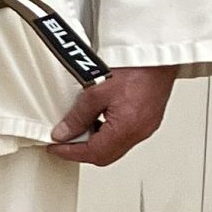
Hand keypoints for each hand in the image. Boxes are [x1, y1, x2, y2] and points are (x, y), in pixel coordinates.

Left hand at [46, 64, 175, 165]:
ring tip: (77, 130)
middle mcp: (140, 131)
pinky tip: (97, 122)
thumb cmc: (133, 68)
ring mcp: (146, 126)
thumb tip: (63, 133)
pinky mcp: (149, 119)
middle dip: (82, 152)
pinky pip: (125, 136)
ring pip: (115, 147)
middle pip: (105, 155)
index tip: (56, 148)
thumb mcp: (95, 92)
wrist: (156, 55)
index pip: (94, 153)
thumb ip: (78, 117)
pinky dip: (108, 134)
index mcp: (127, 128)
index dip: (70, 153)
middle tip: (63, 143)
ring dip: (95, 143)